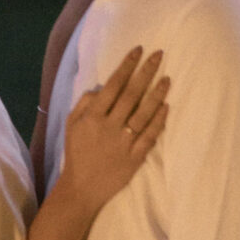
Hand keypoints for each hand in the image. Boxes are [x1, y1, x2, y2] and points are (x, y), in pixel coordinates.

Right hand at [58, 47, 168, 221]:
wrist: (82, 189)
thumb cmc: (76, 153)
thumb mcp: (71, 125)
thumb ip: (84, 103)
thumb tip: (101, 86)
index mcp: (92, 117)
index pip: (113, 85)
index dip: (126, 66)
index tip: (138, 51)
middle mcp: (109, 127)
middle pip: (131, 95)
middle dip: (145, 73)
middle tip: (159, 55)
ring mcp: (123, 143)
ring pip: (143, 114)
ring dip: (157, 94)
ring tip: (167, 78)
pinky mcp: (134, 159)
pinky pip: (149, 137)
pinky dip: (159, 121)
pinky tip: (166, 106)